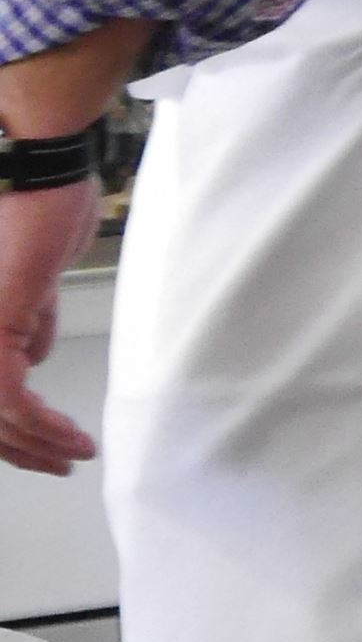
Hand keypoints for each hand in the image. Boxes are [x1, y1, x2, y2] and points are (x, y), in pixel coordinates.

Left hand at [0, 177, 99, 475]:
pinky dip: (40, 424)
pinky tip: (68, 435)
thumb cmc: (43, 211)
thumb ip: (32, 322)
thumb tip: (34, 357)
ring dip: (37, 443)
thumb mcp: (35, 281)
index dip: (11, 431)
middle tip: (60, 464)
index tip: (50, 447)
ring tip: (74, 453)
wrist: (42, 177)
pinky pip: (8, 395)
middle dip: (22, 450)